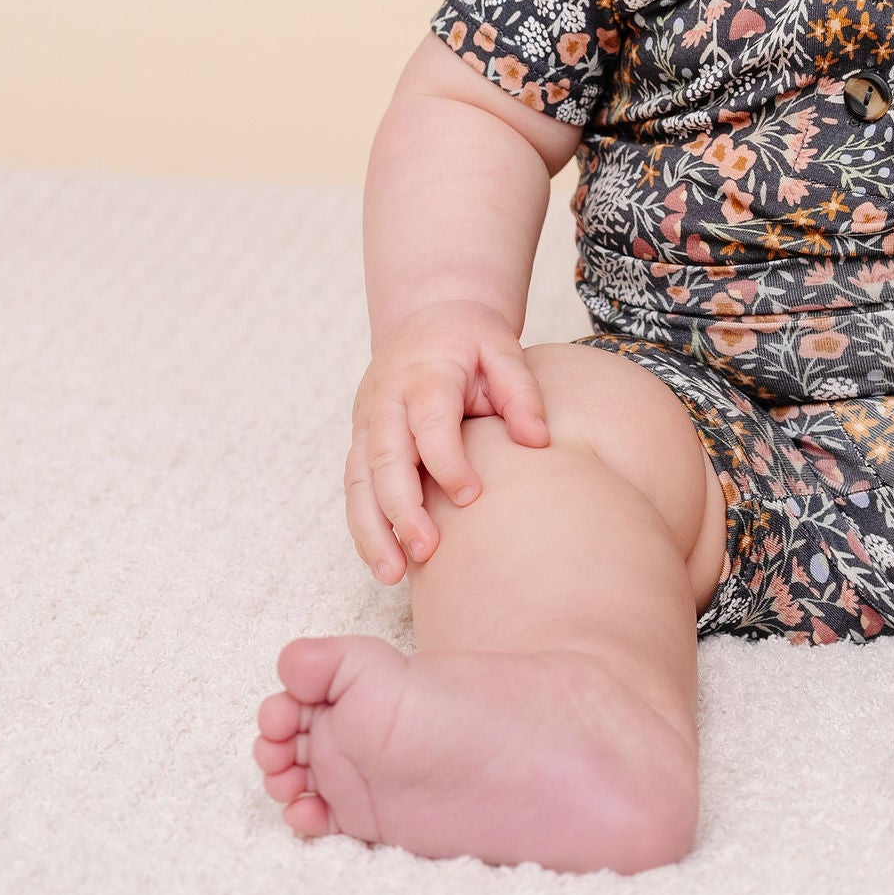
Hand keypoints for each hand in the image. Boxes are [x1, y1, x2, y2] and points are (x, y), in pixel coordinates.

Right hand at [344, 298, 548, 581]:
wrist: (428, 320)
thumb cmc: (472, 342)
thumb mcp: (504, 350)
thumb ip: (521, 392)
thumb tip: (538, 441)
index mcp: (423, 375)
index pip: (429, 423)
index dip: (446, 461)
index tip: (471, 496)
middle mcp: (385, 401)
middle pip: (384, 458)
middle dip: (401, 508)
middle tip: (427, 550)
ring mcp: (366, 424)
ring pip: (358, 482)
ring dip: (371, 530)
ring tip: (392, 574)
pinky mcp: (360, 444)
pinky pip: (355, 490)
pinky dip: (365, 528)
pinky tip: (385, 563)